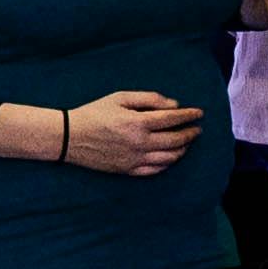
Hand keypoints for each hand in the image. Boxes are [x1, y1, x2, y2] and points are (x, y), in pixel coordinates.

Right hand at [52, 89, 206, 177]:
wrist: (68, 137)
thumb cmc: (93, 113)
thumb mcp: (120, 98)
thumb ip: (149, 99)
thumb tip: (174, 105)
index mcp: (137, 123)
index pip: (172, 119)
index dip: (189, 116)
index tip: (199, 113)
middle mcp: (139, 143)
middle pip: (175, 140)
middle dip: (190, 134)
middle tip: (197, 129)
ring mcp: (134, 159)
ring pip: (169, 158)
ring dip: (182, 149)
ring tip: (187, 142)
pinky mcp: (127, 170)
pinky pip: (155, 170)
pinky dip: (168, 163)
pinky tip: (171, 156)